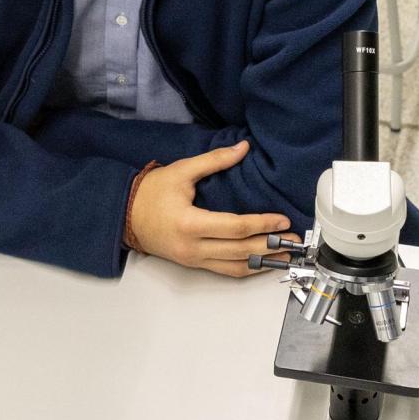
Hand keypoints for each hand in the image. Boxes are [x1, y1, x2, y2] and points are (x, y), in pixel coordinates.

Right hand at [128, 140, 301, 277]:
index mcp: (190, 223)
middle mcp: (192, 247)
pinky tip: (262, 262)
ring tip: (285, 255)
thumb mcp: (182, 171)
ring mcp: (193, 259)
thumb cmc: (151, 192)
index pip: (235, 228)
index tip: (281, 220)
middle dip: (270, 245)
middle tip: (293, 240)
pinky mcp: (193, 264)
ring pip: (235, 267)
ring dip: (263, 262)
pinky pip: (225, 271)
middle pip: (240, 251)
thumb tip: (242, 148)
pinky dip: (246, 268)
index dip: (262, 224)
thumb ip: (214, 160)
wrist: (125, 214)